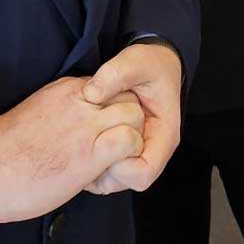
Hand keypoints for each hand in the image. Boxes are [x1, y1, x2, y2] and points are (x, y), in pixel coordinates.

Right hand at [0, 77, 145, 222]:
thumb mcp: (36, 116)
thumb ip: (62, 115)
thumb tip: (76, 130)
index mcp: (64, 91)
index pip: (110, 87)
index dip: (113, 111)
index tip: (102, 133)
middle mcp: (79, 100)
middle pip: (129, 95)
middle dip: (129, 121)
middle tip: (115, 149)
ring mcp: (85, 124)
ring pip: (135, 114)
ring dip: (133, 139)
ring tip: (113, 162)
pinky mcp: (89, 152)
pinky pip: (130, 141)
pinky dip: (129, 157)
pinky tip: (109, 172)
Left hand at [80, 40, 183, 193]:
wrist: (155, 63)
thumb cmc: (149, 65)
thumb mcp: (136, 62)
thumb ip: (116, 74)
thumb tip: (90, 94)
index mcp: (163, 136)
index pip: (144, 173)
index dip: (121, 166)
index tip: (104, 141)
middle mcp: (152, 149)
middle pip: (126, 182)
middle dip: (102, 169)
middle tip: (84, 146)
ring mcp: (138, 151)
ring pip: (114, 180)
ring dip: (95, 167)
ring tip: (79, 144)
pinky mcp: (125, 148)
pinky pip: (107, 168)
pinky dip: (92, 160)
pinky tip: (81, 140)